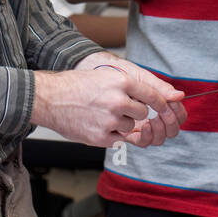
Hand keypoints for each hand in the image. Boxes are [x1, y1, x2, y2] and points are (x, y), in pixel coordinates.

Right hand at [29, 53, 185, 148]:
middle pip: (142, 113)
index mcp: (121, 82)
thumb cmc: (75, 85)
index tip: (164, 107)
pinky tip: (96, 123)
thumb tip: (168, 95)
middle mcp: (118, 101)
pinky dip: (110, 133)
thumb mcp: (105, 76)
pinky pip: (118, 139)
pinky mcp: (101, 137)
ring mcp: (109, 121)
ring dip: (120, 123)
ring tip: (101, 114)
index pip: (152, 95)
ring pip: (130, 126)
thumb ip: (132, 86)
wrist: (49, 98)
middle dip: (134, 112)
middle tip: (116, 107)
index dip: (160, 103)